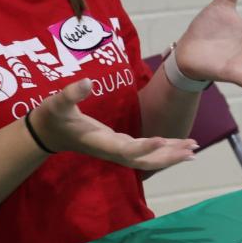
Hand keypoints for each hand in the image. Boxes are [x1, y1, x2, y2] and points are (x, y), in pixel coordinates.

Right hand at [31, 79, 197, 169]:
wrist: (47, 133)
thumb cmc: (52, 117)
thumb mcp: (57, 104)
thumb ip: (70, 94)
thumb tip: (87, 81)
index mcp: (101, 142)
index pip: (126, 149)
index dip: (144, 147)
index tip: (161, 139)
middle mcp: (113, 151)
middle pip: (145, 161)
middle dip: (168, 156)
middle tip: (191, 149)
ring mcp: (118, 150)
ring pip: (149, 159)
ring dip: (171, 155)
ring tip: (194, 149)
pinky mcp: (121, 146)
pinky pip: (147, 153)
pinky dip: (164, 150)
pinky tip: (182, 148)